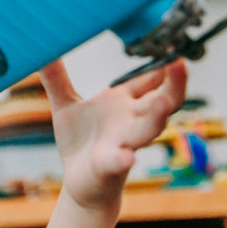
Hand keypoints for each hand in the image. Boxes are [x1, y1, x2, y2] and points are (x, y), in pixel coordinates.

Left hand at [40, 59, 187, 210]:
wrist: (80, 183)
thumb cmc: (81, 141)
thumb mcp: (65, 106)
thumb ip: (57, 79)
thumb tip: (45, 49)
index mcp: (123, 104)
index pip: (150, 81)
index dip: (163, 65)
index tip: (173, 44)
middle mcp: (130, 121)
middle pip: (163, 102)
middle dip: (174, 86)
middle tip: (181, 65)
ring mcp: (124, 144)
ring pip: (147, 130)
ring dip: (156, 118)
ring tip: (162, 104)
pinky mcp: (109, 166)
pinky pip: (118, 162)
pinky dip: (122, 160)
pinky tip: (126, 158)